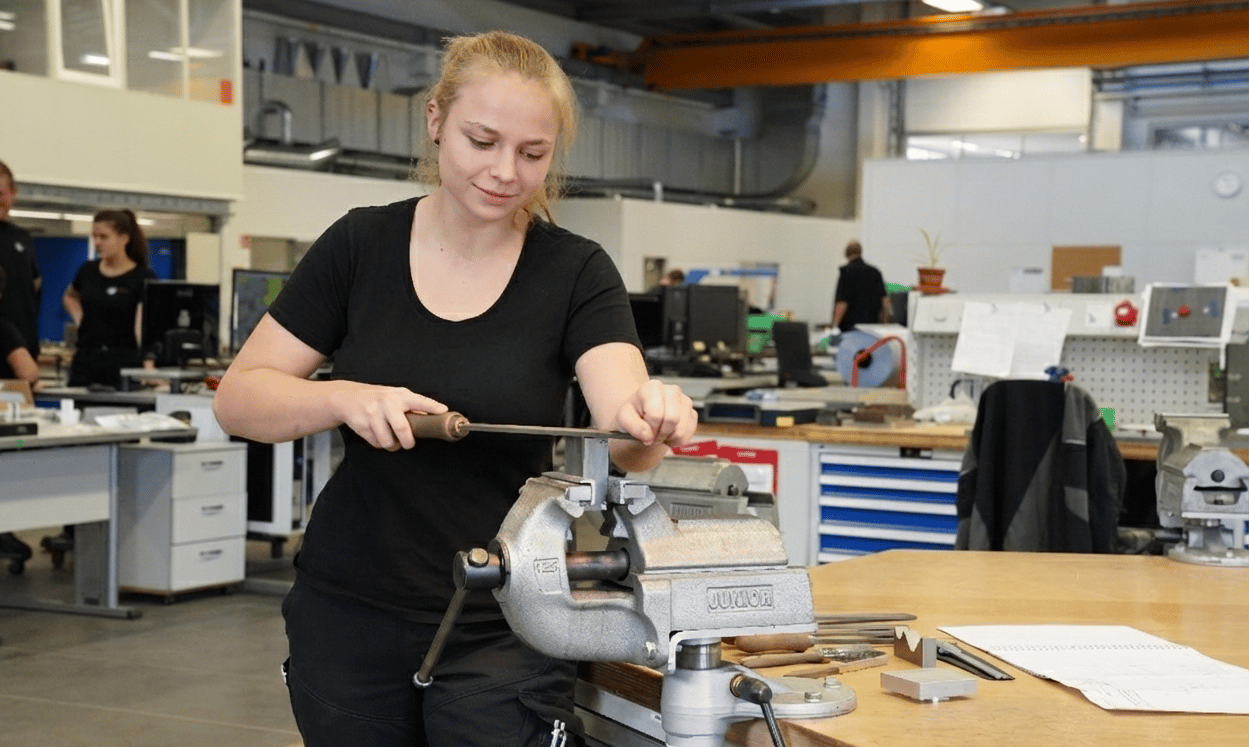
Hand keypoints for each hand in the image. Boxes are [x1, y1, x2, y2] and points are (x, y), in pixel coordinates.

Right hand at [332, 384, 447, 450]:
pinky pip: (375, 443)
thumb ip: (411, 405)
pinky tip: (378, 435)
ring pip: (387, 441)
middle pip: (402, 428)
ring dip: (392, 445)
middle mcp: (386, 403)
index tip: (443, 411)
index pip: (419, 401)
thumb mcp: (394, 395)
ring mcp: (372, 414)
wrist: (346, 397)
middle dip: (407, 441)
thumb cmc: (377, 397)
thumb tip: (432, 416)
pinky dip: (379, 443)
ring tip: (392, 440)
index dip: (432, 407)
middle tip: (409, 444)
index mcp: (398, 395)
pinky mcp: (361, 425)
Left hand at [613, 379, 696, 447]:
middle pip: (672, 419)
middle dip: (660, 433)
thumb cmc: (633, 414)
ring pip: (682, 429)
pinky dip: (677, 440)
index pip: (656, 413)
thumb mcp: (624, 419)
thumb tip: (648, 435)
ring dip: (668, 438)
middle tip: (652, 434)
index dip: (650, 427)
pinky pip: (689, 434)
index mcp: (653, 387)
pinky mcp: (692, 413)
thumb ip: (633, 426)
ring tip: (659, 433)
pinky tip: (668, 434)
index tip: (644, 430)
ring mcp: (685, 401)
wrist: (642, 417)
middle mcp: (672, 391)